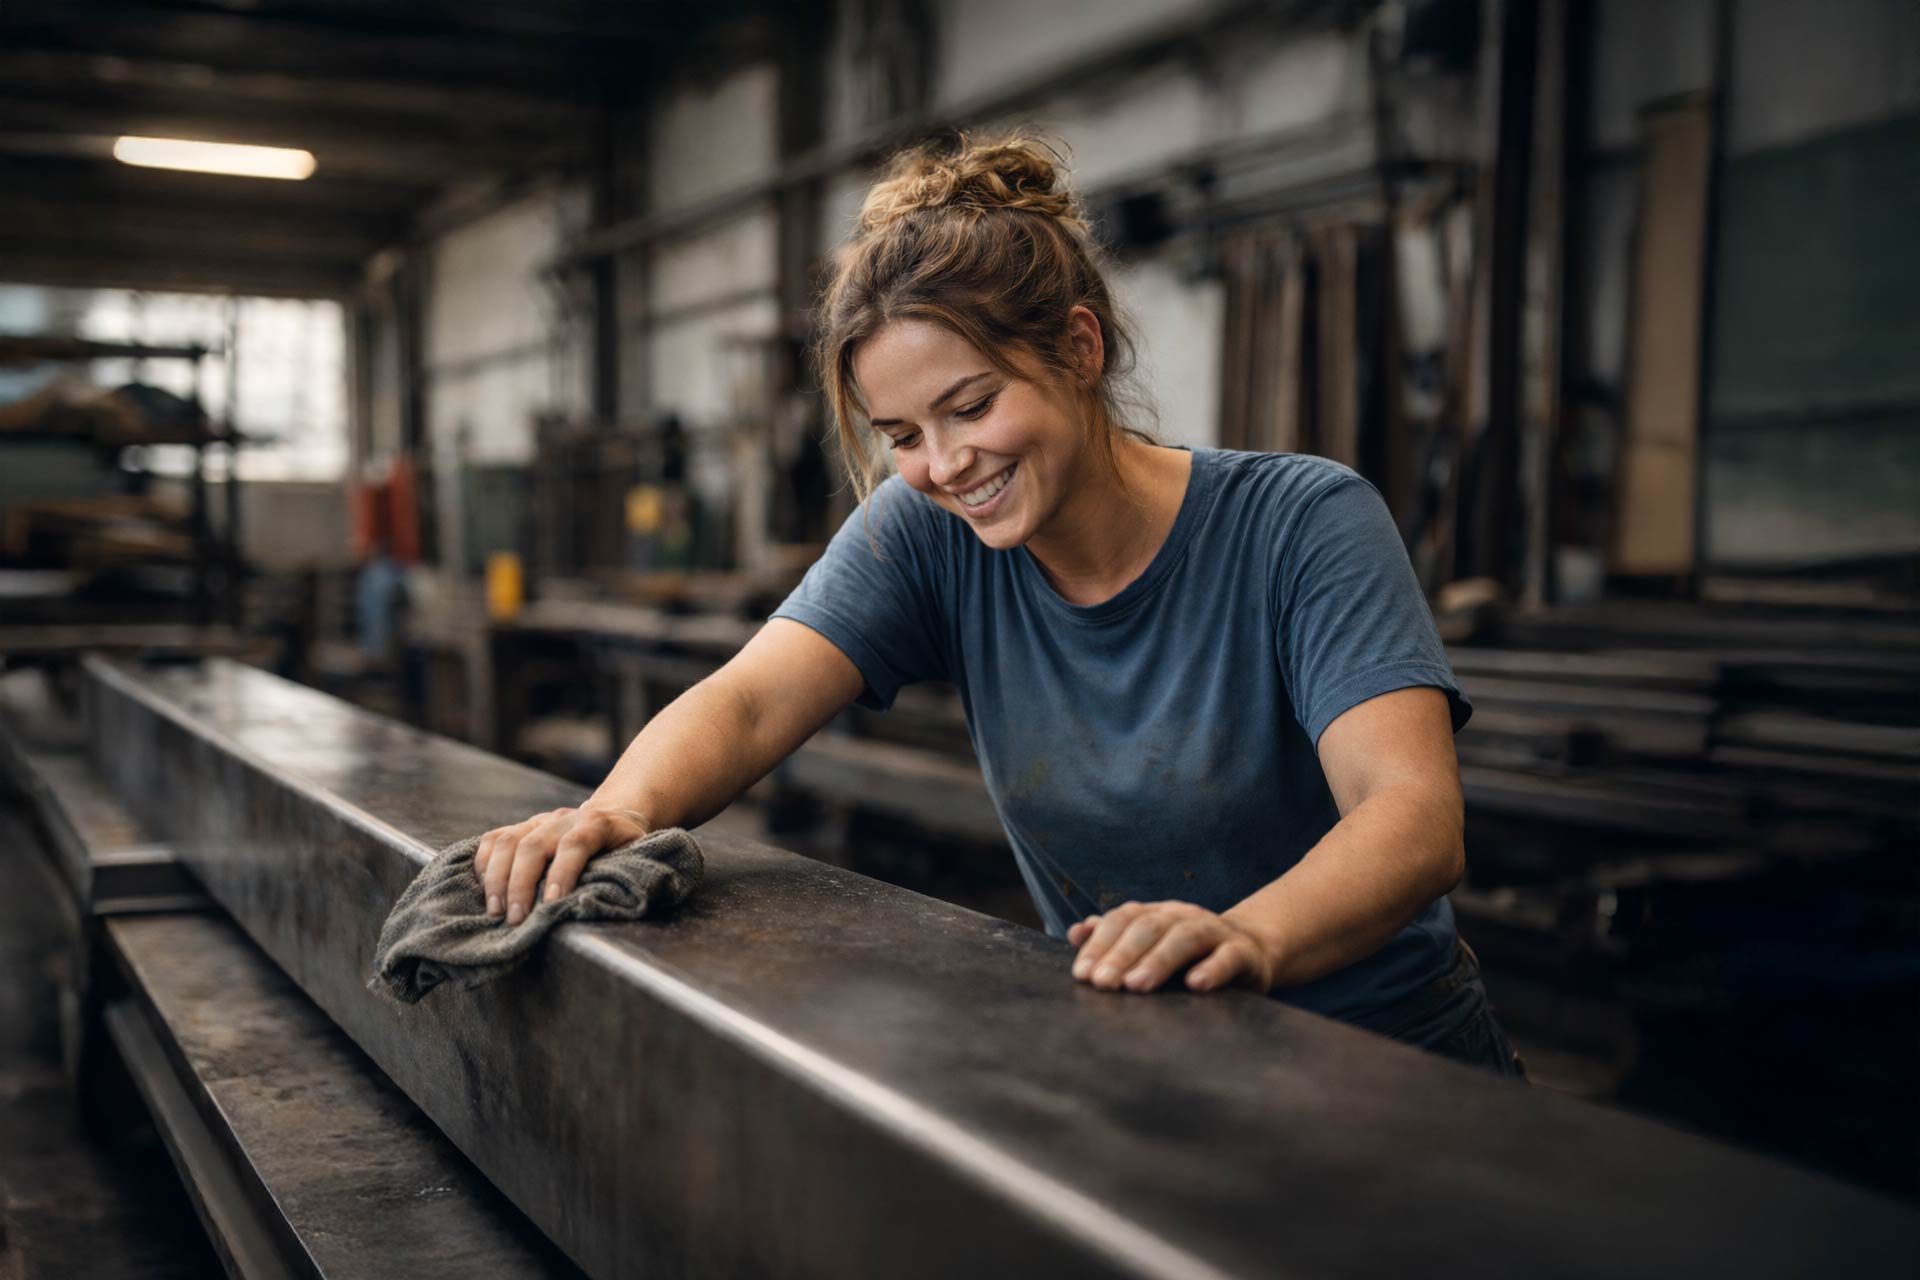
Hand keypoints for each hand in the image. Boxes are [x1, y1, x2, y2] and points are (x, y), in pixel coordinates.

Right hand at [473, 803, 651, 925]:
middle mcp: (563, 819)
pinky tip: (483, 889)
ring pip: (507, 841)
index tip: (551, 903)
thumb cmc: (626, 844)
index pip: (575, 844)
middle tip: (515, 919)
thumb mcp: (636, 854)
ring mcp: (539, 821)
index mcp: (597, 824)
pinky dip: (483, 863)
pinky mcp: (522, 827)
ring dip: (496, 878)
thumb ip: (623, 872)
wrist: (616, 812)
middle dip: (520, 884)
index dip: (563, 872)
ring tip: (495, 911)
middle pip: (533, 845)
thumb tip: (603, 903)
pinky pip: (493, 839)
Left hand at [1067, 900, 1278, 993]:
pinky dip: (1212, 969)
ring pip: (1185, 938)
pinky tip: (1195, 985)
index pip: (1123, 920)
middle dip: (1121, 955)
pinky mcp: (1244, 953)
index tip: (1082, 974)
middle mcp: (1183, 916)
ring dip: (1158, 961)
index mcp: (1157, 913)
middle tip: (1101, 984)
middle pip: (1148, 927)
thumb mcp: (1152, 945)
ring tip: (1136, 986)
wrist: (1252, 950)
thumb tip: (1075, 933)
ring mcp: (1215, 932)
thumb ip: (1115, 939)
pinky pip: (1229, 957)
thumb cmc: (1189, 956)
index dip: (1100, 945)